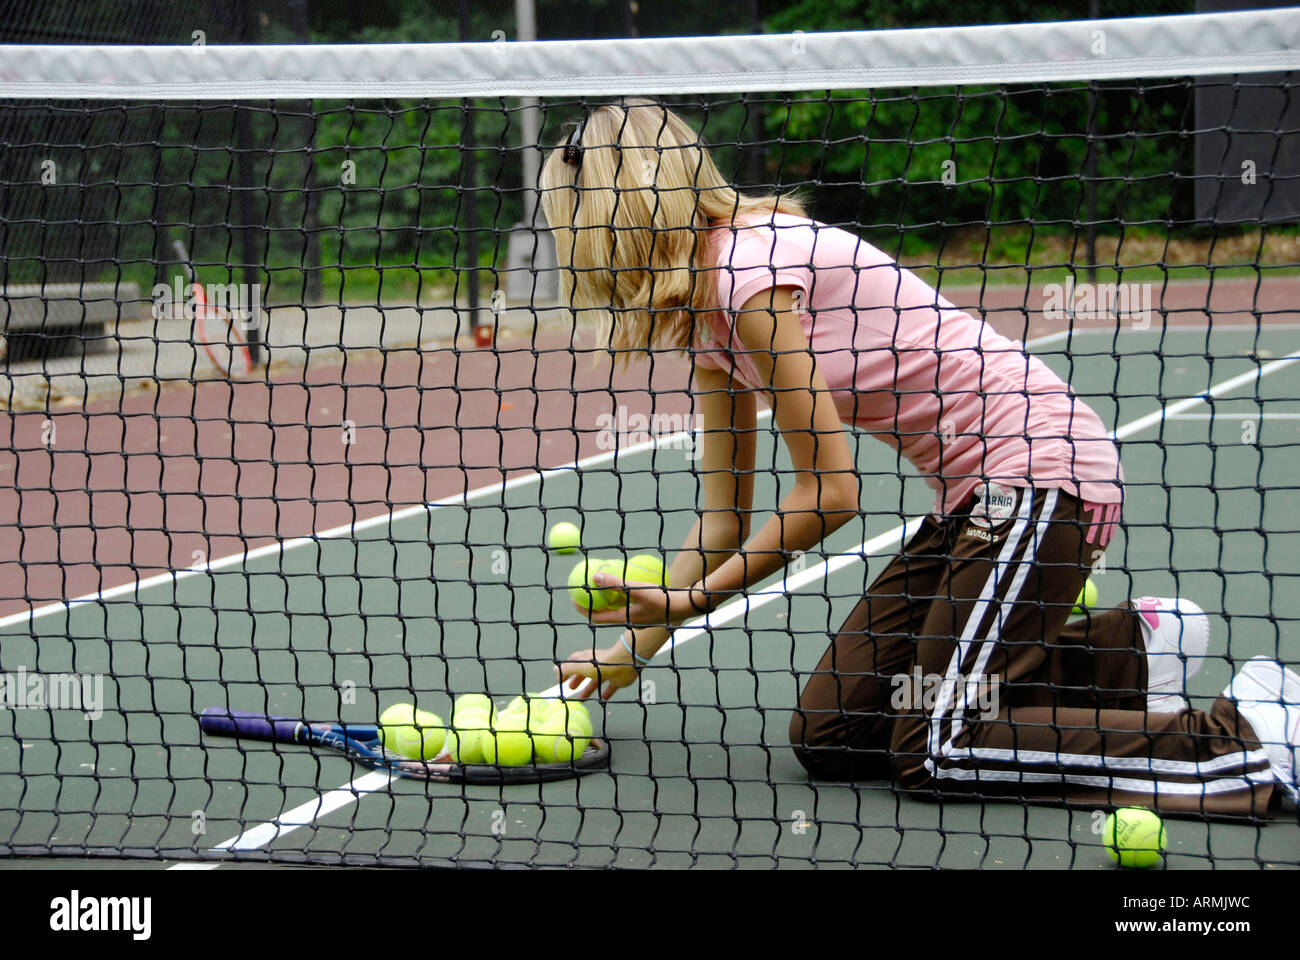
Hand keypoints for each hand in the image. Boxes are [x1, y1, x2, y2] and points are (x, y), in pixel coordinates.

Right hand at [556, 644, 639, 700]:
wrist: (625, 664)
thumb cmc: (601, 664)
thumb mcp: (581, 666)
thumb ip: (568, 668)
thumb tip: (555, 670)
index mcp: (587, 659)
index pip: (574, 662)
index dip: (567, 669)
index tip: (561, 679)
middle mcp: (597, 664)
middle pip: (585, 672)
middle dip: (577, 680)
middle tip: (571, 689)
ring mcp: (608, 672)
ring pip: (596, 681)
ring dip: (588, 690)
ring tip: (582, 699)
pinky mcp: (617, 680)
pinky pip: (610, 687)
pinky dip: (606, 693)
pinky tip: (602, 699)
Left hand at [577, 571, 698, 626]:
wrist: (687, 606)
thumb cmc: (663, 599)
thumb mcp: (637, 589)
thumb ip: (616, 583)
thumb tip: (595, 576)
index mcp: (624, 619)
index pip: (596, 617)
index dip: (582, 610)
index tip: (573, 600)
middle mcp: (630, 623)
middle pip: (606, 616)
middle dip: (594, 606)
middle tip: (585, 593)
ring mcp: (640, 620)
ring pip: (619, 613)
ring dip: (610, 603)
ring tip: (604, 589)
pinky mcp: (649, 615)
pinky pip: (631, 607)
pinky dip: (625, 600)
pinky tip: (629, 587)